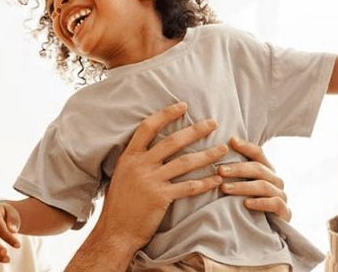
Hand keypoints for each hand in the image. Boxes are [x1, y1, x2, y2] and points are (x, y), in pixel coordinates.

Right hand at [74, 102, 226, 265]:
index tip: (183, 106)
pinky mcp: (161, 197)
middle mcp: (139, 165)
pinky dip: (205, 182)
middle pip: (172, 141)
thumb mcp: (122, 176)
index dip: (166, 114)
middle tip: (213, 123)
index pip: (148, 127)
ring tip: (223, 149)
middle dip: (195, 130)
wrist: (115, 232)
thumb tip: (153, 149)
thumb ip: (136, 161)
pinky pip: (189, 186)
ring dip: (207, 155)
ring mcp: (150, 181)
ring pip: (185, 162)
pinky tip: (217, 179)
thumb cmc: (120, 206)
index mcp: (129, 157)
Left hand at [218, 137, 290, 220]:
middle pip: (258, 169)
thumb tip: (219, 151)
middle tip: (219, 170)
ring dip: (243, 186)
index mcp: (267, 170)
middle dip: (237, 169)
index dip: (245, 146)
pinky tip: (246, 203)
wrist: (265, 230)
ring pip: (263, 186)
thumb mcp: (242, 185)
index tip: (230, 141)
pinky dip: (260, 203)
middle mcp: (275, 180)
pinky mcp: (284, 212)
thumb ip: (234, 171)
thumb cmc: (249, 204)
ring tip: (225, 188)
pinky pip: (274, 203)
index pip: (258, 153)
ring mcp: (281, 195)